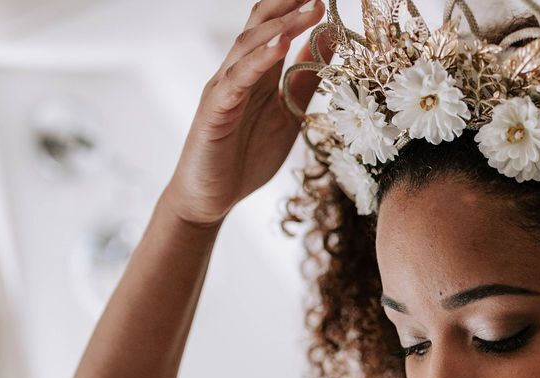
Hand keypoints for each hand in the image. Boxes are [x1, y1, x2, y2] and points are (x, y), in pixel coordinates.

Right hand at [160, 0, 332, 229]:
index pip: (275, 28)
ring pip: (247, 47)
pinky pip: (236, 82)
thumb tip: (329, 44)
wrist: (211, 197)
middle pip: (259, 26)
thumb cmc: (245, 156)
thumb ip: (305, 81)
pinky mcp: (215, 111)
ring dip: (279, 26)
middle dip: (287, 4)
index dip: (297, 8)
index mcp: (256, 74)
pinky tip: (279, 47)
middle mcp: (237, 73)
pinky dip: (258, 62)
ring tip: (308, 9)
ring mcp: (223, 89)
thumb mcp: (288, 114)